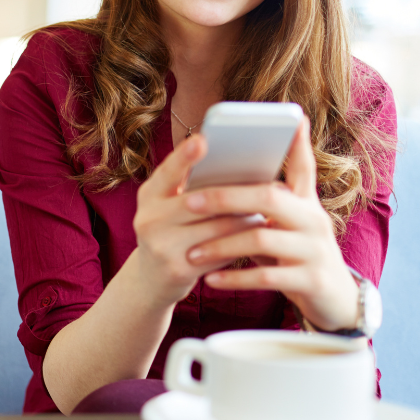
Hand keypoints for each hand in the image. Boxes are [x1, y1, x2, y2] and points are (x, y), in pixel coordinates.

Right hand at [131, 134, 272, 307]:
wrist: (150, 279)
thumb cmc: (169, 232)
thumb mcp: (166, 207)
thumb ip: (188, 187)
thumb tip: (234, 165)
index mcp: (148, 195)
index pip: (167, 172)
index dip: (184, 156)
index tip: (203, 140)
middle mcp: (149, 219)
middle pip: (201, 201)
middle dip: (237, 194)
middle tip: (270, 184)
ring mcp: (161, 246)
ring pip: (218, 227)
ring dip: (248, 219)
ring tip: (270, 210)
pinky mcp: (177, 269)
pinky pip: (220, 253)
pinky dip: (241, 243)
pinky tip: (256, 237)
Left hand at [183, 119, 359, 330]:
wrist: (334, 300)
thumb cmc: (297, 254)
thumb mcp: (288, 224)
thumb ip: (265, 202)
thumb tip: (219, 178)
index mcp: (306, 203)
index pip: (303, 166)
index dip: (297, 143)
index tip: (292, 116)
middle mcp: (315, 220)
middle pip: (269, 198)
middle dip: (226, 197)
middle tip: (189, 202)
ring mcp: (315, 250)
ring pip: (262, 239)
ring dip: (221, 245)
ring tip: (191, 253)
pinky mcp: (311, 280)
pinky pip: (267, 276)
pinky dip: (235, 277)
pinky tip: (211, 279)